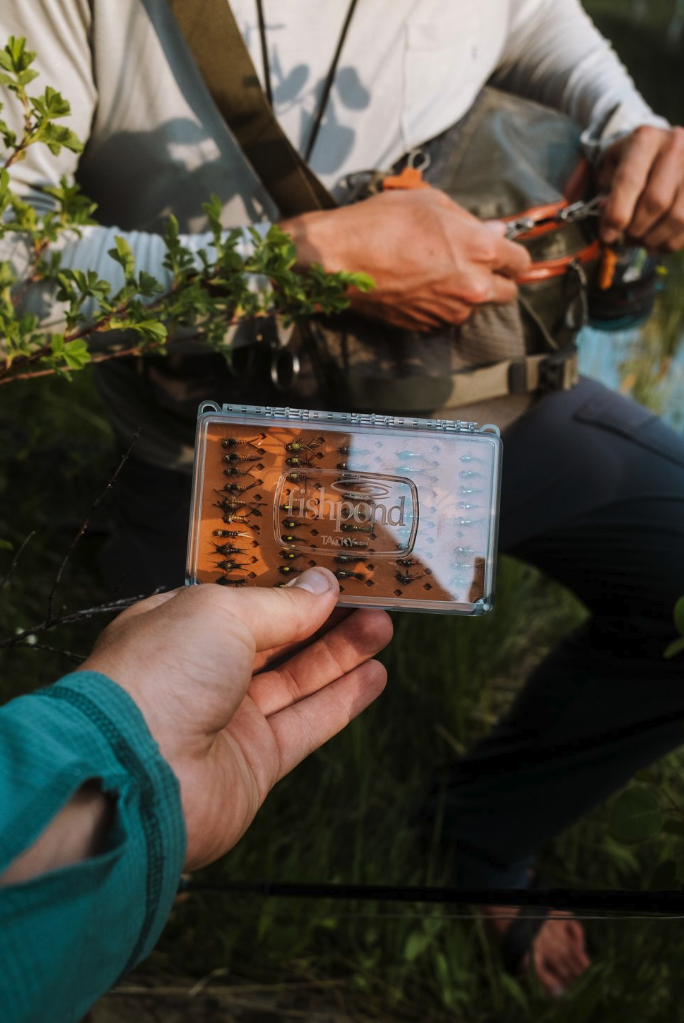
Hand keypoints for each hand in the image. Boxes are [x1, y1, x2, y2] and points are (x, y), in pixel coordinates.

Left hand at [80, 569, 391, 869]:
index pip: (242, 601)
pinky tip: (375, 676)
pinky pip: (306, 724)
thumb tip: (322, 586)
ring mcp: (227, 719)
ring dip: (341, 653)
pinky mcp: (254, 762)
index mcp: (179, 628)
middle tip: (371, 597)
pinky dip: (342, 700)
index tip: (330, 571)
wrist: (138, 776)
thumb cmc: (161, 676)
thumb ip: (280, 604)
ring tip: (384, 626)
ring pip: (296, 680)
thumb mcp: (222, 614)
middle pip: (275, 639)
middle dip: (324, 617)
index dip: (287, 586)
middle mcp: (201, 673)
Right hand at [282, 188, 531, 331]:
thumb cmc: (382, 223)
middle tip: (474, 265)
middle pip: (508, 294)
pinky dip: (439, 306)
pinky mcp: (427, 327)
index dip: (512, 255)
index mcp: (481, 251)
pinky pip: (445, 318)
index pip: (521, 262)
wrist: (341, 259)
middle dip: (497, 280)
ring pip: (474, 307)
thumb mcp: (431, 202)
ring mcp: (450, 311)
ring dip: (466, 295)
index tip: (502, 252)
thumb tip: (493, 230)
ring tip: (438, 275)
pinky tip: (418, 288)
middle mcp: (473, 287)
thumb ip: (469, 220)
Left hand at [598, 125, 683, 251]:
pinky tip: (658, 243)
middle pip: (656, 201)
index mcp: (645, 139)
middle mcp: (675, 145)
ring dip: (655, 238)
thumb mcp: (610, 169)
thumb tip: (611, 222)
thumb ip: (606, 194)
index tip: (608, 236)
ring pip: (677, 216)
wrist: (660, 147)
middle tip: (625, 238)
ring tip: (641, 241)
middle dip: (636, 229)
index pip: (629, 181)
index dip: (616, 215)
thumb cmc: (629, 162)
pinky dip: (671, 241)